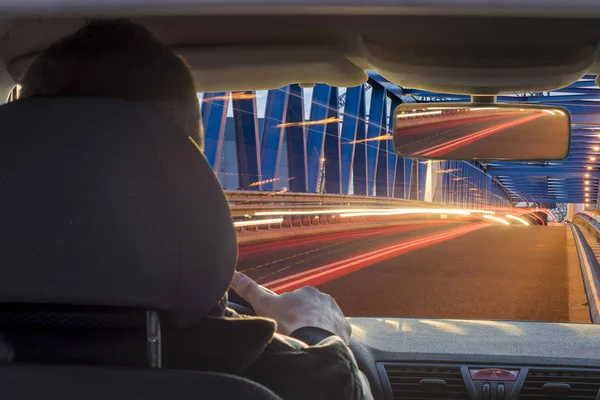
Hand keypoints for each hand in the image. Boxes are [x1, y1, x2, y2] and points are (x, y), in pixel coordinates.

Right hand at [230, 272, 351, 343]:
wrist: (313, 344)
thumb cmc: (288, 322)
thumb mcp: (264, 305)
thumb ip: (249, 289)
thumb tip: (233, 274)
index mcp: (307, 291)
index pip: (295, 301)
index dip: (288, 313)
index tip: (283, 324)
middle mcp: (325, 299)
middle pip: (311, 310)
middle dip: (304, 320)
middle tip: (293, 334)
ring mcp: (337, 314)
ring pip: (324, 321)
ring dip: (317, 329)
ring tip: (306, 342)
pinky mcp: (344, 329)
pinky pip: (337, 333)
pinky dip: (330, 339)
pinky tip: (320, 347)